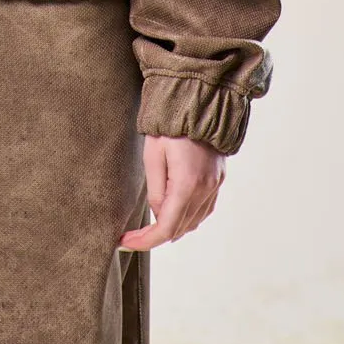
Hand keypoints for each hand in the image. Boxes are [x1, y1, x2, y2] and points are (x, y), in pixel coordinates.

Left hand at [118, 133, 224, 249]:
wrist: (197, 102)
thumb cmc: (170, 126)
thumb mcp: (152, 156)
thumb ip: (155, 191)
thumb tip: (158, 214)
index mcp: (186, 185)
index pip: (165, 228)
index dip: (145, 241)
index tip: (125, 242)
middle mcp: (204, 190)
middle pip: (180, 228)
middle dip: (155, 235)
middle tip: (132, 234)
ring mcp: (215, 186)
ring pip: (193, 222)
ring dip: (172, 227)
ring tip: (150, 223)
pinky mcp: (218, 179)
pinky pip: (204, 209)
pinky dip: (188, 216)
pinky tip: (174, 211)